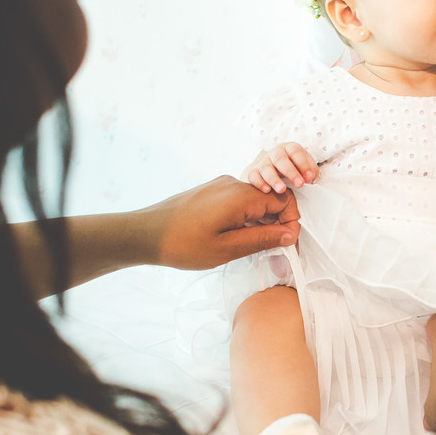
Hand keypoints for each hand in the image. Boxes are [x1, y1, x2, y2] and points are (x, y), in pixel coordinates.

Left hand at [149, 176, 299, 268]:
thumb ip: (262, 239)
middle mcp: (233, 184)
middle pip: (270, 199)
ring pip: (254, 202)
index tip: (286, 245)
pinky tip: (233, 237)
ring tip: (248, 247)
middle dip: (276, 223)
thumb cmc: (183, 244)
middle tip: (270, 250)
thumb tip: (290, 234)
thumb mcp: (227, 249)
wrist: (145, 233)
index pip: (283, 200)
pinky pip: (238, 202)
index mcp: (240, 195)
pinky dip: (244, 218)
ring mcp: (220, 186)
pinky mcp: (211, 192)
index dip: (290, 222)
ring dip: (259, 223)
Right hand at [243, 143, 319, 193]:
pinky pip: (254, 176)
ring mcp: (263, 162)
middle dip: (291, 172)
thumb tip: (310, 179)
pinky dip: (259, 183)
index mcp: (289, 148)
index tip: (310, 177)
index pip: (295, 151)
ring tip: (282, 190)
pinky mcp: (254, 171)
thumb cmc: (293, 167)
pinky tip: (267, 190)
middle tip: (300, 184)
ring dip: (274, 179)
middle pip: (280, 159)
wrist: (273, 167)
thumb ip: (310, 171)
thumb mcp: (304, 166)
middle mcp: (275, 153)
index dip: (303, 164)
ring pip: (266, 168)